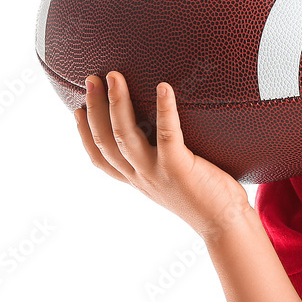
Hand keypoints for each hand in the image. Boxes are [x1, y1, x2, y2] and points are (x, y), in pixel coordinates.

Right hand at [75, 72, 252, 240]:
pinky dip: (164, 110)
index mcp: (138, 180)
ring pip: (125, 136)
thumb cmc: (207, 199)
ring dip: (117, 103)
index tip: (77, 110)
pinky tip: (164, 87)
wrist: (225, 224)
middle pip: (106, 141)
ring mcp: (157, 173)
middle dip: (95, 108)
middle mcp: (141, 177)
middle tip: (91, 79)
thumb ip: (162, 161)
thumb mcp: (173, 180)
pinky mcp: (179, 168)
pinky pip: (167, 135)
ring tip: (114, 77)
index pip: (101, 158)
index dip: (85, 134)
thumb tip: (166, 135)